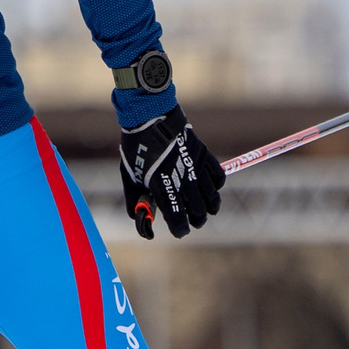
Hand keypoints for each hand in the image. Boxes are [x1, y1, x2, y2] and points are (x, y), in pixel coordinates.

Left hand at [118, 106, 223, 238]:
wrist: (151, 118)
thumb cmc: (138, 148)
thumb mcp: (130, 176)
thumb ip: (136, 198)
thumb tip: (140, 216)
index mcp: (162, 187)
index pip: (177, 219)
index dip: (180, 229)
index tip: (179, 230)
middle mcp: (182, 180)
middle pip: (198, 211)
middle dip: (197, 220)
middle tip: (195, 221)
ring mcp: (196, 168)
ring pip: (212, 197)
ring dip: (210, 207)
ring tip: (206, 210)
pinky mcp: (204, 156)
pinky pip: (219, 178)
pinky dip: (217, 187)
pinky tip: (211, 189)